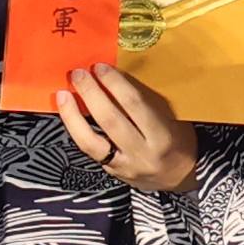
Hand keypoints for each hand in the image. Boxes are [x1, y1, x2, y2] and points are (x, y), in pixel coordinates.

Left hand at [56, 58, 202, 192]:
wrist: (180, 177)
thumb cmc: (178, 140)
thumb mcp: (172, 119)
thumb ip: (146, 103)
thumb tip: (114, 77)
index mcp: (162, 135)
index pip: (134, 105)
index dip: (115, 84)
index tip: (100, 67)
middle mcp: (142, 152)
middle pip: (110, 120)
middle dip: (91, 94)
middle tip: (79, 74)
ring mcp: (124, 165)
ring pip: (91, 142)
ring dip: (73, 116)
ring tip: (63, 95)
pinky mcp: (112, 171)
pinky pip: (90, 150)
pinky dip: (76, 130)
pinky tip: (68, 115)